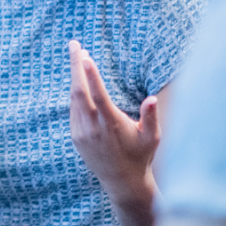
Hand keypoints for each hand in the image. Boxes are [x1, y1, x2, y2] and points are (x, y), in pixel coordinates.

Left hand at [68, 40, 158, 202]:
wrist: (122, 182)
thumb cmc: (141, 155)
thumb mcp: (151, 137)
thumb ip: (151, 117)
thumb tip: (152, 98)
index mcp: (111, 125)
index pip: (97, 95)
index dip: (91, 75)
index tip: (85, 56)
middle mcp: (93, 128)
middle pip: (79, 91)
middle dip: (75, 65)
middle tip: (74, 44)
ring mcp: (81, 132)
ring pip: (74, 99)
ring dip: (75, 77)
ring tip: (79, 56)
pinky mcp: (75, 136)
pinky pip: (73, 109)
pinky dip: (76, 93)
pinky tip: (80, 81)